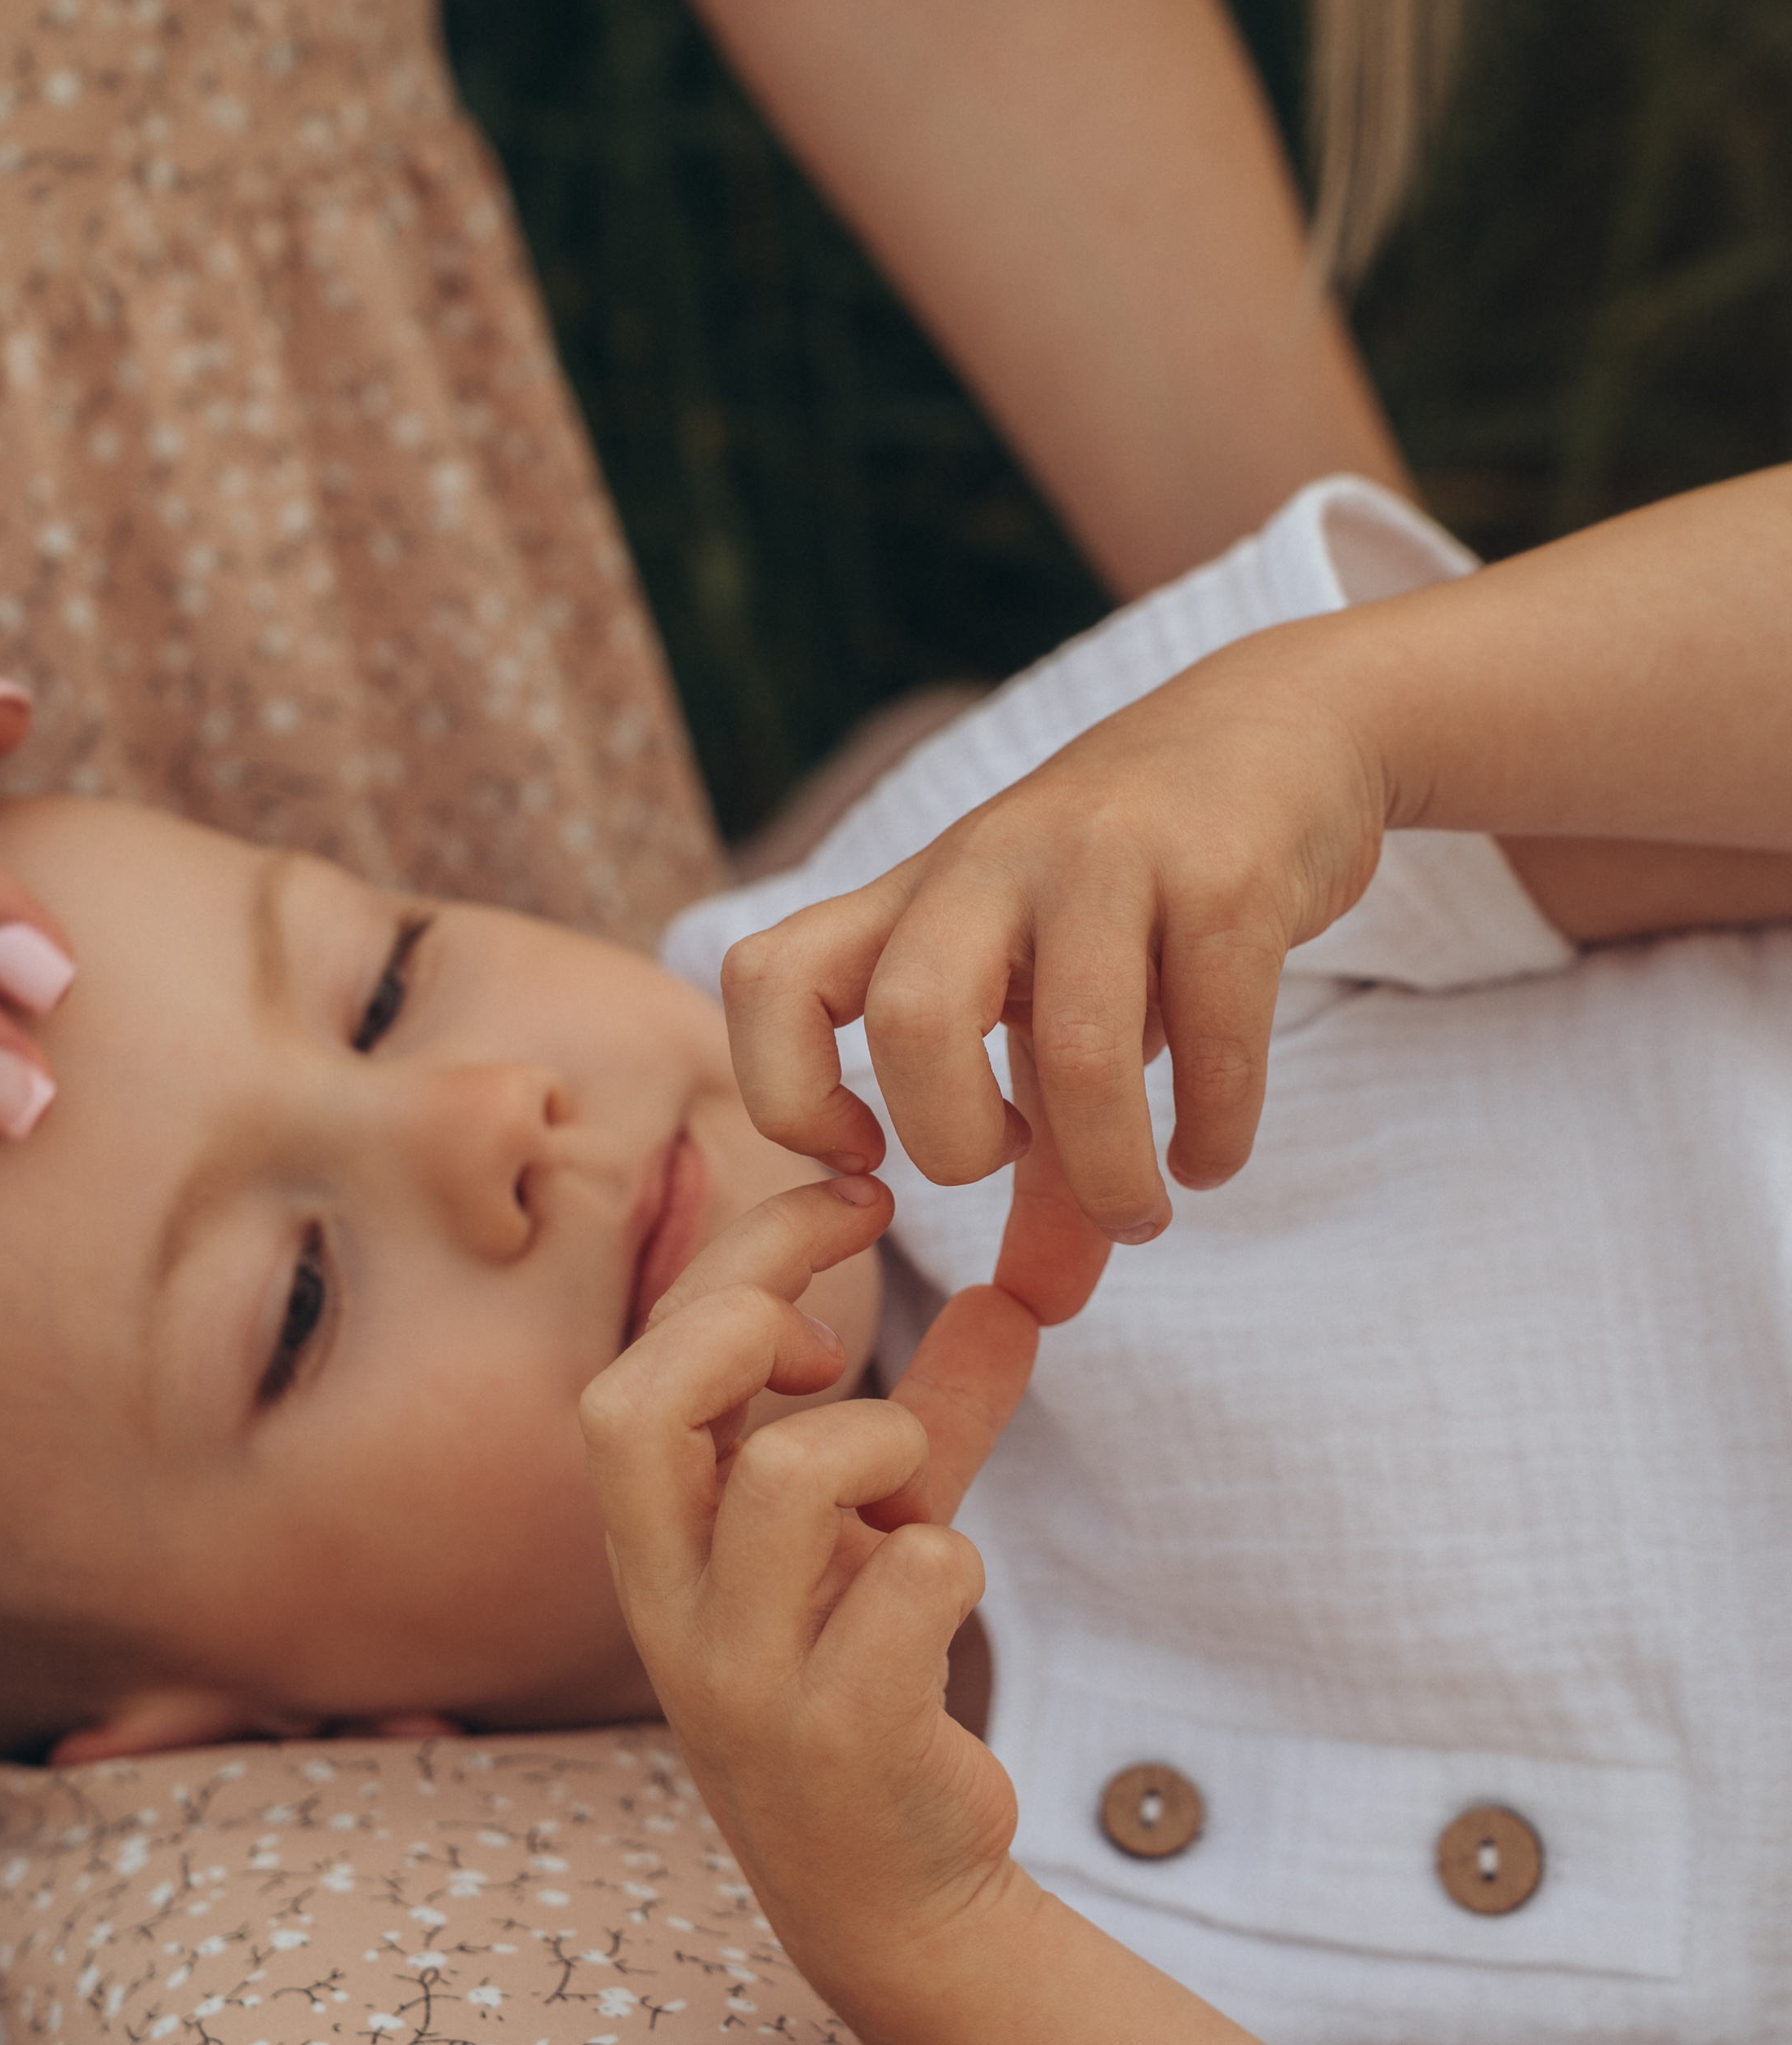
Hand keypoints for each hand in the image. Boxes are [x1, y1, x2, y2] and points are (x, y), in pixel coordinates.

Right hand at [580, 1175, 1039, 1978]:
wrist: (894, 1894)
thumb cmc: (868, 1679)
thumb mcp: (890, 1527)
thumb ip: (940, 1411)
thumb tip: (1016, 1295)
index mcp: (661, 1534)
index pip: (649, 1354)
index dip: (749, 1253)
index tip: (857, 1205)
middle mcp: (671, 1601)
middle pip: (634, 1405)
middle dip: (744, 1315)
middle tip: (829, 1335)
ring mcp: (743, 1677)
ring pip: (783, 1479)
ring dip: (875, 1437)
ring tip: (904, 1482)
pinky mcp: (835, 1740)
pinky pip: (907, 1584)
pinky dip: (951, 1556)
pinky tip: (947, 1585)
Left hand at [721, 622, 1385, 1317]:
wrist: (1276, 729)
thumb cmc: (1127, 898)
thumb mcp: (1049, 1005)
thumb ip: (1035, 1166)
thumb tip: (1038, 1314)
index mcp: (913, 897)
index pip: (768, 977)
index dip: (787, 1092)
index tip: (866, 1155)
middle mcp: (989, 865)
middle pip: (910, 1015)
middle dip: (955, 1139)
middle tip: (1009, 1166)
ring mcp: (1106, 856)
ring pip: (1077, 1044)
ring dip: (1110, 1171)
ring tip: (1141, 1212)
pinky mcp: (1226, 871)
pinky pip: (1211, 1034)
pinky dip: (1213, 1130)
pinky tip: (1210, 1156)